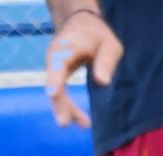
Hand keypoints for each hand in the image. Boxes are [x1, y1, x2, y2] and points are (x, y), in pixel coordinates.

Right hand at [45, 12, 122, 127]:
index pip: (57, 65)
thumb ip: (106, 60)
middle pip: (53, 84)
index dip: (54, 80)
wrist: (80, 24)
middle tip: (64, 123)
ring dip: (67, 110)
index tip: (53, 94)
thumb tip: (103, 81)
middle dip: (59, 104)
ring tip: (85, 124)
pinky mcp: (58, 78)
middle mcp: (54, 60)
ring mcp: (54, 70)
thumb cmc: (96, 34)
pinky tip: (83, 121)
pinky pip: (60, 95)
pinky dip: (69, 108)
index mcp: (65, 49)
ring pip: (55, 93)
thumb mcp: (109, 44)